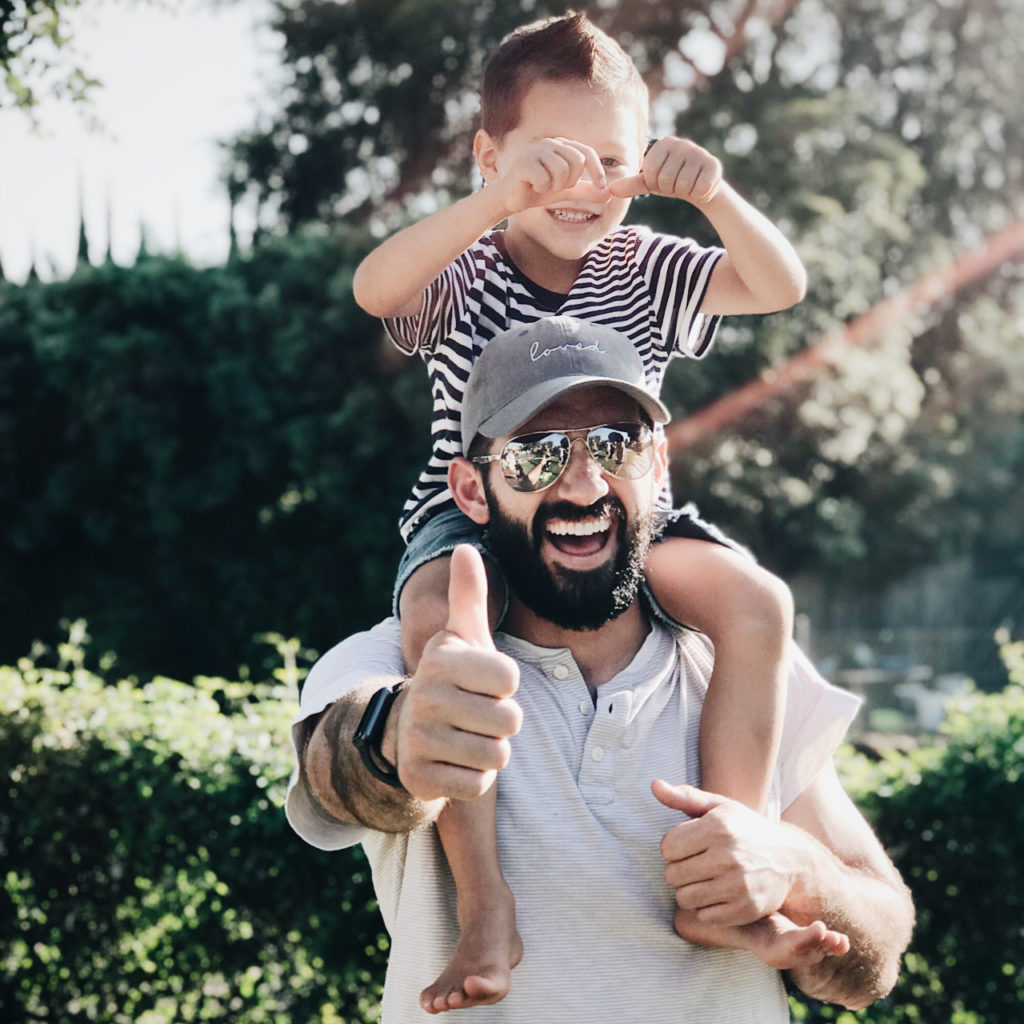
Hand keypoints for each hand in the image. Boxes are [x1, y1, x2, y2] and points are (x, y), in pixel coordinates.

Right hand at [392, 545, 522, 801]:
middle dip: (503, 722)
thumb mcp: (463, 637)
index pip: (510, 678)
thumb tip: (466, 547)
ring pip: (496, 755)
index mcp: (441, 659)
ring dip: (491, 751)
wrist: (411, 731)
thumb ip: (470, 595)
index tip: (484, 683)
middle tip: (477, 714)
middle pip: (509, 721)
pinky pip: (478, 785)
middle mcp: (424, 696)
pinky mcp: (418, 777)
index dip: (506, 685)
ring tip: (468, 737)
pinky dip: (475, 778)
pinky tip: (455, 762)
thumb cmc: (455, 680)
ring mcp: (418, 738)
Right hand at [496, 137, 611, 214]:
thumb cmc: (537, 191)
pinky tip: (532, 186)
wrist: (510, 198)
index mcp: (561, 146)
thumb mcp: (566, 191)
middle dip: (570, 181)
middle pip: (577, 161)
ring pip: (561, 171)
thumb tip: (609, 195)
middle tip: (556, 186)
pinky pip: (544, 179)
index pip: (587, 153)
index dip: (597, 171)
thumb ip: (586, 191)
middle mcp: (550, 143)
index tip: (602, 188)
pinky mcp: (523, 162)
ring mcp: (535, 150)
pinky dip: (541, 188)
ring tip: (543, 186)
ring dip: (554, 186)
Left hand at [609, 137, 721, 203]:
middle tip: (676, 183)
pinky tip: (700, 185)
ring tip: (688, 184)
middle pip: (666, 180)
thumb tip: (610, 189)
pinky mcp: (714, 164)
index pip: (650, 172)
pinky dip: (698, 193)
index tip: (662, 180)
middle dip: (669, 188)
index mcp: (663, 144)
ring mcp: (699, 152)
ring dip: (684, 191)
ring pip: (682, 185)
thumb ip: (631, 184)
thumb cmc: (671, 182)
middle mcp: (681, 143)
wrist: (701, 186)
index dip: (655, 183)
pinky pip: (699, 188)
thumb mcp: (650, 183)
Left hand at [653, 779, 795, 926]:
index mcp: (717, 827)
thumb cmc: (746, 829)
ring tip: (704, 880)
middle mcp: (728, 856)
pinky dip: (707, 909)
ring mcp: (738, 885)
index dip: (673, 847)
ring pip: (684, 898)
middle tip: (696, 865)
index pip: (667, 846)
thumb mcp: (719, 806)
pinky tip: (718, 895)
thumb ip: (684, 797)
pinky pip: (704, 916)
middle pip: (672, 875)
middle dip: (679, 870)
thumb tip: (654, 786)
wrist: (790, 858)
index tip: (688, 846)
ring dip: (689, 891)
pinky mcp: (746, 909)